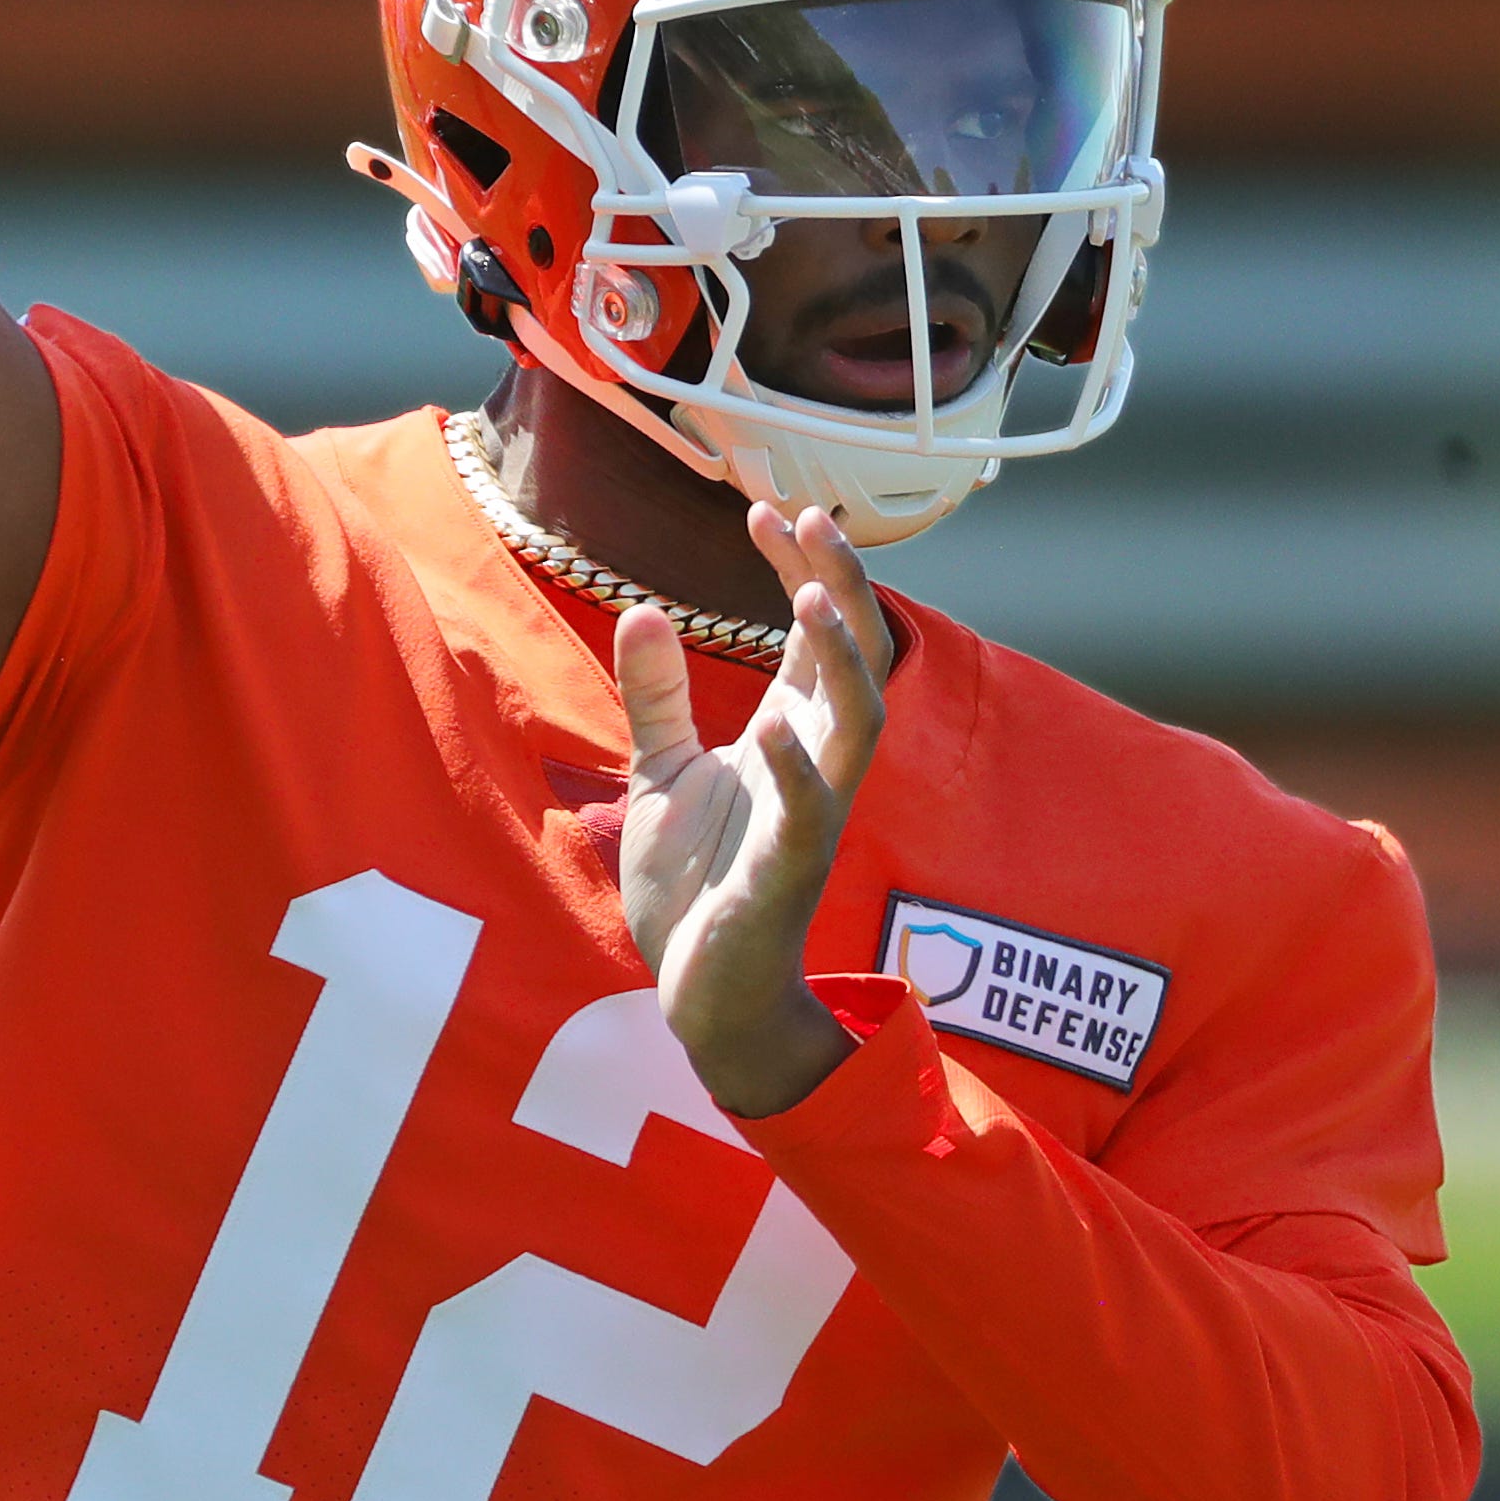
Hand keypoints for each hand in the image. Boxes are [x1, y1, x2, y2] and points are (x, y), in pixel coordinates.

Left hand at [614, 505, 895, 1117]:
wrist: (698, 991)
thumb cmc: (695, 883)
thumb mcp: (661, 772)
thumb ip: (657, 697)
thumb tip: (639, 608)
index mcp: (792, 733)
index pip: (817, 631)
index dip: (801, 567)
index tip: (766, 510)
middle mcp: (817, 763)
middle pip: (860, 657)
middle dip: (843, 586)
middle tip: (811, 518)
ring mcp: (812, 815)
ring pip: (858, 723)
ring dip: (838, 660)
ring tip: (807, 598)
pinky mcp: (788, 872)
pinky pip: (811, 815)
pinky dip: (796, 769)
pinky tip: (769, 725)